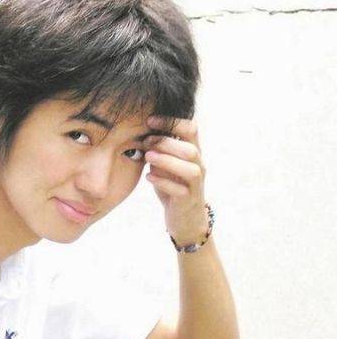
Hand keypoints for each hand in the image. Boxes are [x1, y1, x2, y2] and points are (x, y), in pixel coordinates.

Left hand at [143, 116, 207, 246]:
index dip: (172, 121)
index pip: (191, 129)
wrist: (185, 219)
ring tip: (148, 156)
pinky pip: (180, 190)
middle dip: (167, 142)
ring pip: (190, 169)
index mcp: (193, 153)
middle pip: (190, 148)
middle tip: (146, 141)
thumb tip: (140, 133)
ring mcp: (196, 184)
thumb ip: (157, 150)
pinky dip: (163, 182)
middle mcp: (199, 166)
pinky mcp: (188, 200)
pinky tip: (148, 177)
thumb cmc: (172, 187)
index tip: (150, 120)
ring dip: (167, 160)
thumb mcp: (164, 165)